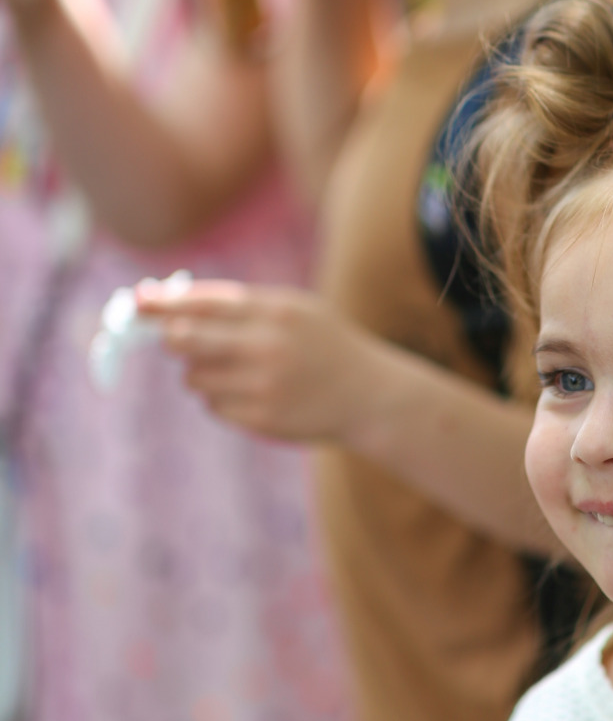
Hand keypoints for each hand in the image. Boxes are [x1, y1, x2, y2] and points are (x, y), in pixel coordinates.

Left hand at [139, 279, 372, 442]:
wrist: (370, 396)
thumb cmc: (324, 345)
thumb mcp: (295, 310)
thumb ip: (242, 303)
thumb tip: (172, 303)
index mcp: (276, 311)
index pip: (203, 302)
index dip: (163, 303)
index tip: (134, 302)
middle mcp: (267, 346)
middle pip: (185, 339)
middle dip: (171, 338)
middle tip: (174, 339)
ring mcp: (263, 385)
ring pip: (195, 377)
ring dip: (204, 373)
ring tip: (241, 371)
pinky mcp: (261, 418)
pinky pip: (214, 406)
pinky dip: (223, 399)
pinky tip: (256, 395)